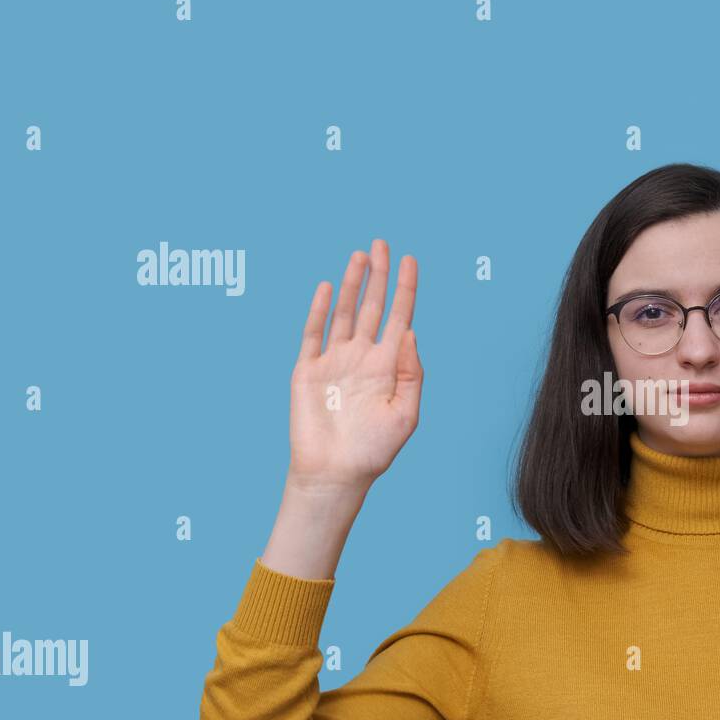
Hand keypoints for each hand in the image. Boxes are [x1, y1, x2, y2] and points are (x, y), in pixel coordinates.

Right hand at [286, 239, 422, 492]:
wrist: (335, 474)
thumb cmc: (373, 451)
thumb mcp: (406, 414)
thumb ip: (412, 373)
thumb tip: (411, 333)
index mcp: (388, 367)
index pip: (399, 318)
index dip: (405, 289)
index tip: (411, 261)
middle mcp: (361, 358)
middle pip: (372, 307)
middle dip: (378, 276)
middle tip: (382, 244)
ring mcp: (334, 362)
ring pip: (344, 313)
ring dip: (352, 284)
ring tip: (360, 255)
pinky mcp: (307, 370)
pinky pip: (313, 333)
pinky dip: (320, 310)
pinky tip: (329, 287)